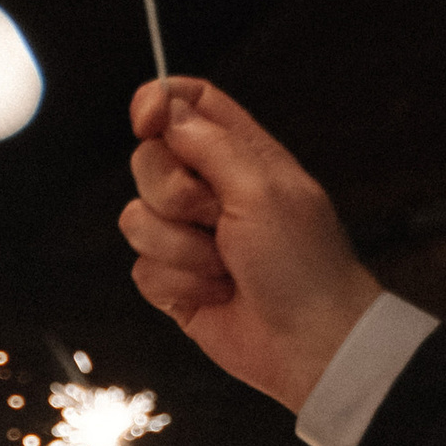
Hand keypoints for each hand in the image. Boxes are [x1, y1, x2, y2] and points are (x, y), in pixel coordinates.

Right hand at [119, 78, 379, 411]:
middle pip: (148, 161)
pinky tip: (215, 291)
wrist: (308, 342)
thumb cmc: (304, 265)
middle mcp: (212, 190)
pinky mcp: (174, 279)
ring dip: (180, 248)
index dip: (158, 102)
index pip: (188, 103)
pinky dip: (178, 283)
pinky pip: (141, 268)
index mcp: (241, 154)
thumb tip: (167, 108)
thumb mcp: (263, 188)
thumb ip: (212, 143)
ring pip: (137, 219)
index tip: (145, 120)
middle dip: (173, 194)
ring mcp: (189, 236)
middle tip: (216, 216)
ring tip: (225, 265)